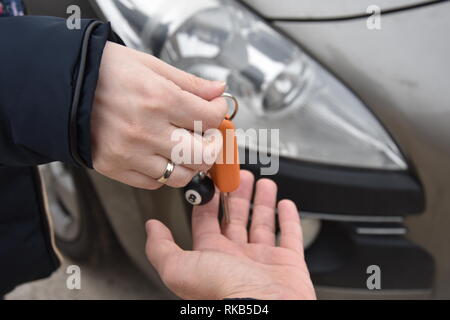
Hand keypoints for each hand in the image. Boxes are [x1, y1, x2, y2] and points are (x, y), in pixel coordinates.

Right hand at [91, 42, 226, 188]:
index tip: (215, 110)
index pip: (209, 118)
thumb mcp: (151, 65)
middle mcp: (146, 131)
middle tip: (208, 135)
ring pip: (181, 175)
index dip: (219, 113)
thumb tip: (219, 91)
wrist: (63, 86)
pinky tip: (161, 155)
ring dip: (191, 163)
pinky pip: (155, 183)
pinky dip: (165, 172)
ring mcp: (130, 154)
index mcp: (159, 99)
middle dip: (213, 145)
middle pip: (202, 154)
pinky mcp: (115, 168)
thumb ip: (190, 83)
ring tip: (186, 147)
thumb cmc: (106, 72)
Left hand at [145, 170, 315, 299]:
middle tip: (238, 176)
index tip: (211, 182)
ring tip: (263, 183)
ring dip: (261, 202)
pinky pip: (291, 236)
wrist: (265, 309)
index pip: (207, 222)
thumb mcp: (180, 268)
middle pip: (236, 219)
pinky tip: (286, 204)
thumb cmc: (224, 292)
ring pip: (262, 224)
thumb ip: (161, 248)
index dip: (208, 201)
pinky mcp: (290, 263)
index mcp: (213, 256)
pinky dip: (289, 219)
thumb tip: (152, 229)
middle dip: (236, 195)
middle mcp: (238, 258)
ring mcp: (264, 260)